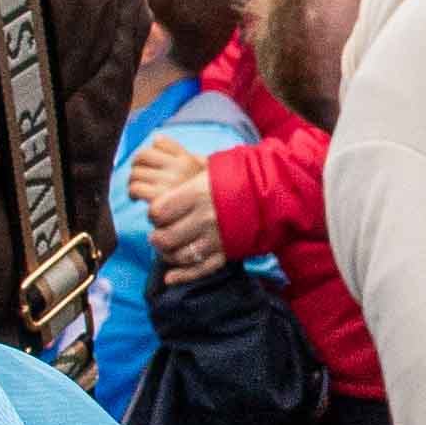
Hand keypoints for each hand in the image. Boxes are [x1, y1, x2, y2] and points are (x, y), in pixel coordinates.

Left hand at [125, 141, 224, 282]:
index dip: (153, 213)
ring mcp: (216, 237)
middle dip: (156, 238)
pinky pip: (201, 269)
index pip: (159, 210)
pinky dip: (183, 276)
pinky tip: (170, 278)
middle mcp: (205, 217)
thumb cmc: (235, 179)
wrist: (271, 194)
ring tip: (164, 249)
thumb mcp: (208, 171)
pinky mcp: (226, 252)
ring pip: (181, 254)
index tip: (156, 212)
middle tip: (156, 235)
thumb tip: (155, 146)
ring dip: (167, 255)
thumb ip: (182, 173)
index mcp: (197, 194)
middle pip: (166, 236)